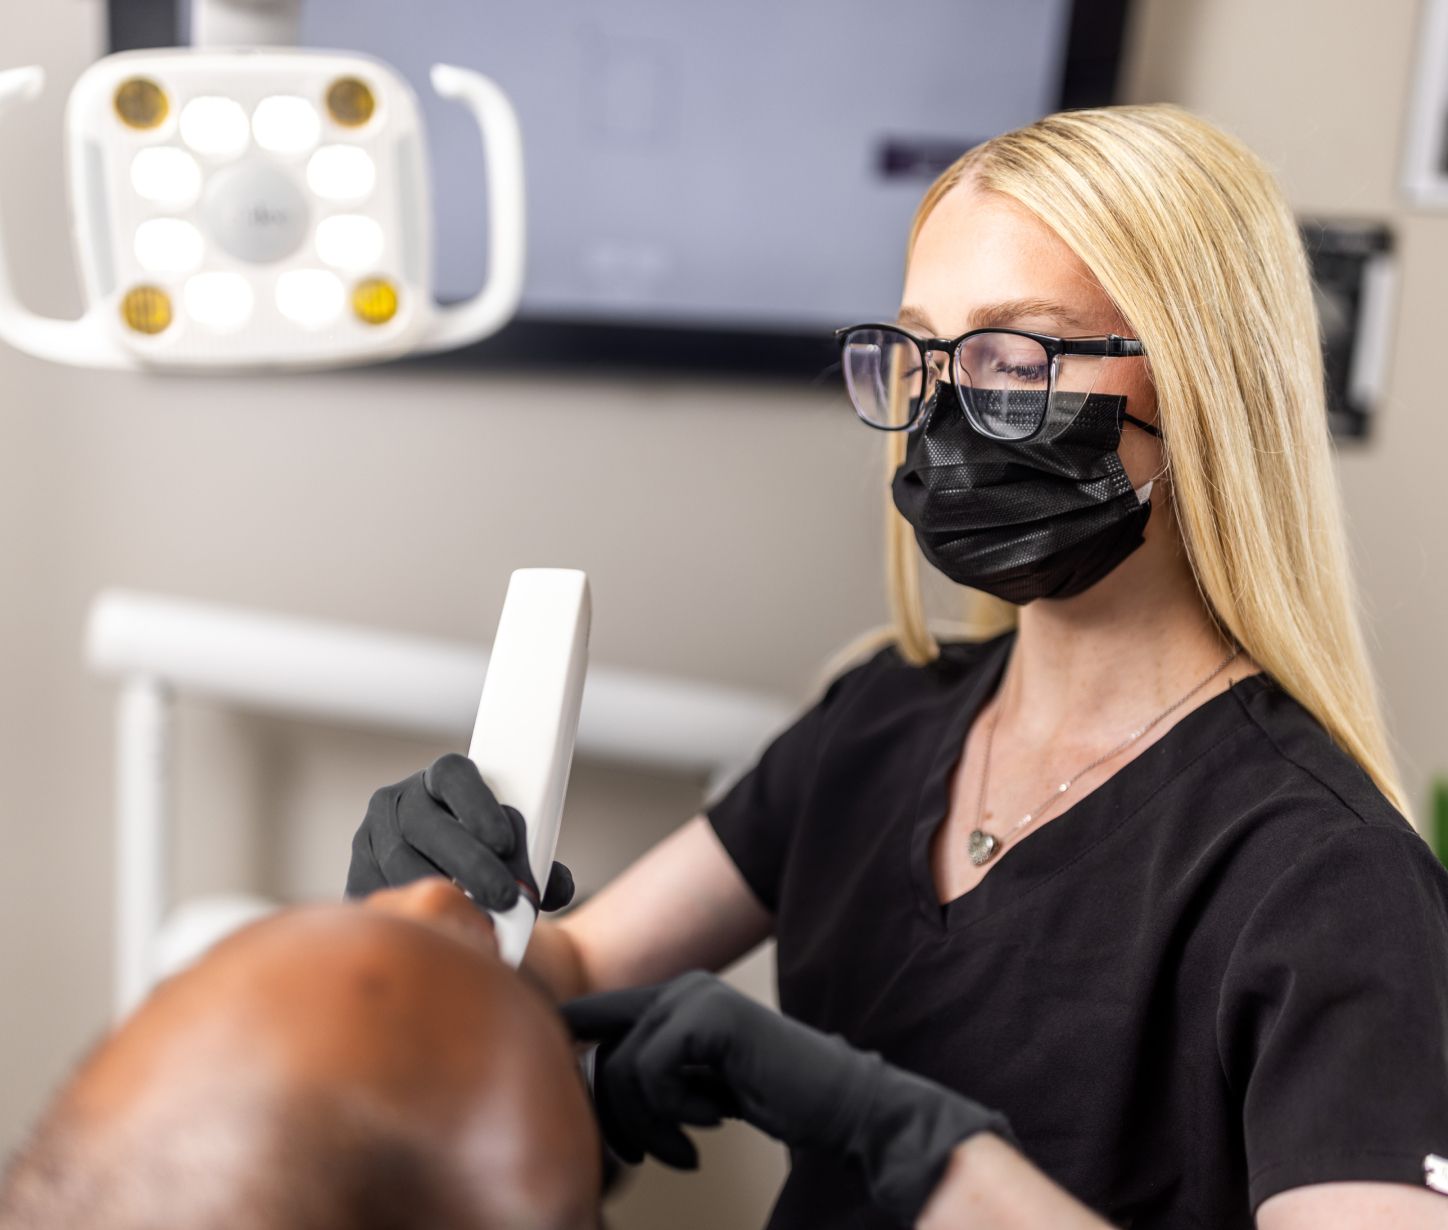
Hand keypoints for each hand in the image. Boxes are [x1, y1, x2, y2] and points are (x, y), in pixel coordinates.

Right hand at [346, 752, 573, 912]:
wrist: (429, 884)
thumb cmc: (480, 861)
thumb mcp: (509, 852)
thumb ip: (538, 864)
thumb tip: (556, 887)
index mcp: (438, 781)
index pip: (454, 775)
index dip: (479, 805)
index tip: (506, 841)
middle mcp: (397, 802)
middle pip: (428, 824)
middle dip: (471, 863)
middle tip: (505, 896)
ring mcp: (370, 838)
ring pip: (402, 863)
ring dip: (442, 893)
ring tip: (479, 920)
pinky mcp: (354, 877)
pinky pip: (379, 896)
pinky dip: (412, 914)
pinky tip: (440, 928)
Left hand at [562, 972, 1016, 1225]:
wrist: (842, 1103)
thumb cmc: (776, 1096)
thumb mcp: (700, 1084)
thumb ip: (655, 1072)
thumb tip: (591, 1087)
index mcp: (677, 998)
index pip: (595, 1012)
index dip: (564, 1038)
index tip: (554, 1076)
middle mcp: (683, 989)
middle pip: (605, 1053)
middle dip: (619, 1115)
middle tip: (650, 1151)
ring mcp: (698, 998)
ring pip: (625, 1067)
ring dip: (650, 1124)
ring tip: (685, 1145)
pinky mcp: (712, 1020)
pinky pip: (652, 1073)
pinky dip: (676, 1113)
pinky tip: (713, 1123)